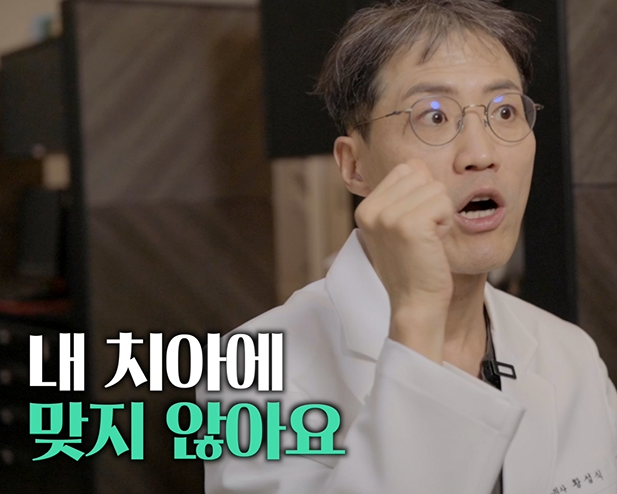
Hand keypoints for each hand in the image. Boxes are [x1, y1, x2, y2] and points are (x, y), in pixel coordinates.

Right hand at [354, 160, 454, 361]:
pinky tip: (433, 244)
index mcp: (366, 207)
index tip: (413, 227)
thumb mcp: (397, 226)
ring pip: (435, 188)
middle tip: (422, 235)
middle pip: (421, 174)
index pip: (405, 170)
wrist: (415, 303)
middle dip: (431, 202)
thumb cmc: (412, 267)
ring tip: (427, 240)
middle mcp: (371, 209)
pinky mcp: (409, 225)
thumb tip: (417, 163)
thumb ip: (402, 194)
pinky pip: (443, 203)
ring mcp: (388, 217)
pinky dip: (446, 222)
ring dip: (440, 214)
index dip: (420, 195)